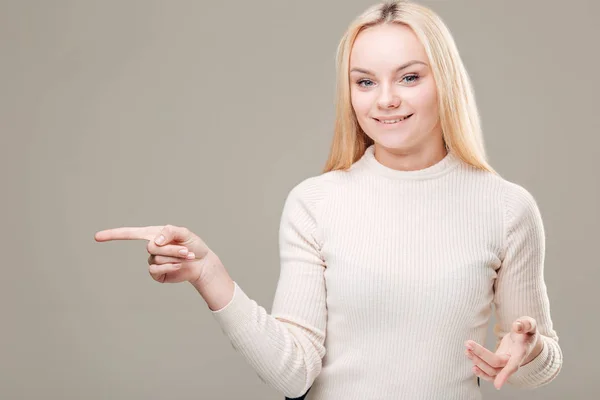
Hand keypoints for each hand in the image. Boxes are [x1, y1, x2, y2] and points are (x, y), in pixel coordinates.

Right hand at [95, 224, 219, 284]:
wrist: (202, 263)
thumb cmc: (194, 245)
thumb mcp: (185, 233)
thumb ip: (170, 231)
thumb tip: (156, 240)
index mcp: (153, 234)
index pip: (129, 234)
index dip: (113, 235)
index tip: (96, 237)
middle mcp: (151, 247)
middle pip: (152, 247)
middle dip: (172, 248)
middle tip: (187, 250)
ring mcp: (153, 261)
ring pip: (157, 258)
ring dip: (175, 257)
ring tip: (187, 256)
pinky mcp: (157, 274)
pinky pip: (157, 270)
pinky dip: (170, 267)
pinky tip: (179, 266)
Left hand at [464, 316, 540, 389]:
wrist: (526, 338)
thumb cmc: (527, 331)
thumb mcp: (529, 324)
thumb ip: (525, 324)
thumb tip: (516, 326)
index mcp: (521, 352)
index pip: (513, 366)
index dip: (506, 375)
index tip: (498, 386)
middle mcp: (513, 361)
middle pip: (496, 365)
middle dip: (481, 355)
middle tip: (468, 343)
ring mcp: (505, 364)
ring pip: (491, 371)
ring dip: (477, 362)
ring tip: (467, 351)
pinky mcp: (498, 363)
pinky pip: (489, 372)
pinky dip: (479, 369)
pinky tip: (470, 357)